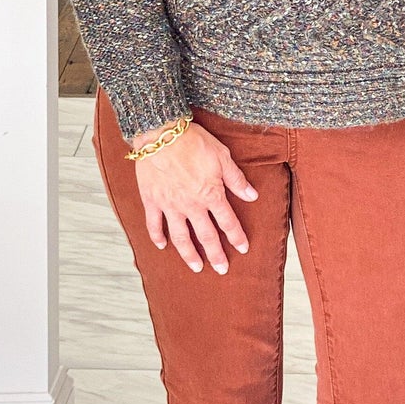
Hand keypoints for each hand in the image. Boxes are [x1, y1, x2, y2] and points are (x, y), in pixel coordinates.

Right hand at [132, 120, 257, 273]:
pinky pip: (154, 224)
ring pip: (181, 237)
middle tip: (221, 269)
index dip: (237, 237)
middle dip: (216, 254)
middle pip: (206, 236)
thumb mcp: (222, 157)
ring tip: (196, 267)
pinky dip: (157, 236)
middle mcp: (191, 206)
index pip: (228, 222)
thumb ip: (236, 180)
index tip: (243, 249)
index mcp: (211, 195)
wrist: (160, 134)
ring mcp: (170, 206)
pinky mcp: (152, 201)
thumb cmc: (193, 142)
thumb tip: (252, 196)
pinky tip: (162, 246)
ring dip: (189, 254)